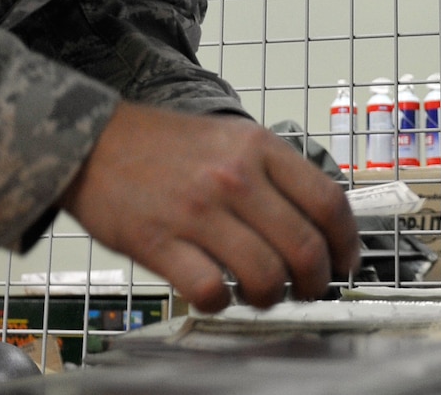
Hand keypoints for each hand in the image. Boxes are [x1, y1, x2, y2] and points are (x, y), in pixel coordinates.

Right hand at [58, 102, 358, 311]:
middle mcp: (235, 177)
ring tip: (262, 293)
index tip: (344, 261)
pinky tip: (218, 292)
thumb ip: (274, 174)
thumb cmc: (165, 145)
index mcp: (259, 148)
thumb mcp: (231, 138)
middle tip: (309, 289)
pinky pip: (212, 290)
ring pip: (265, 275)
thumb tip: (317, 224)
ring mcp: (197, 212)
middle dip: (316, 281)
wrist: (94, 142)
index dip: (346, 243)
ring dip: (272, 296)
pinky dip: (223, 302)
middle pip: (304, 247)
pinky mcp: (160, 242)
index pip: (328, 202)